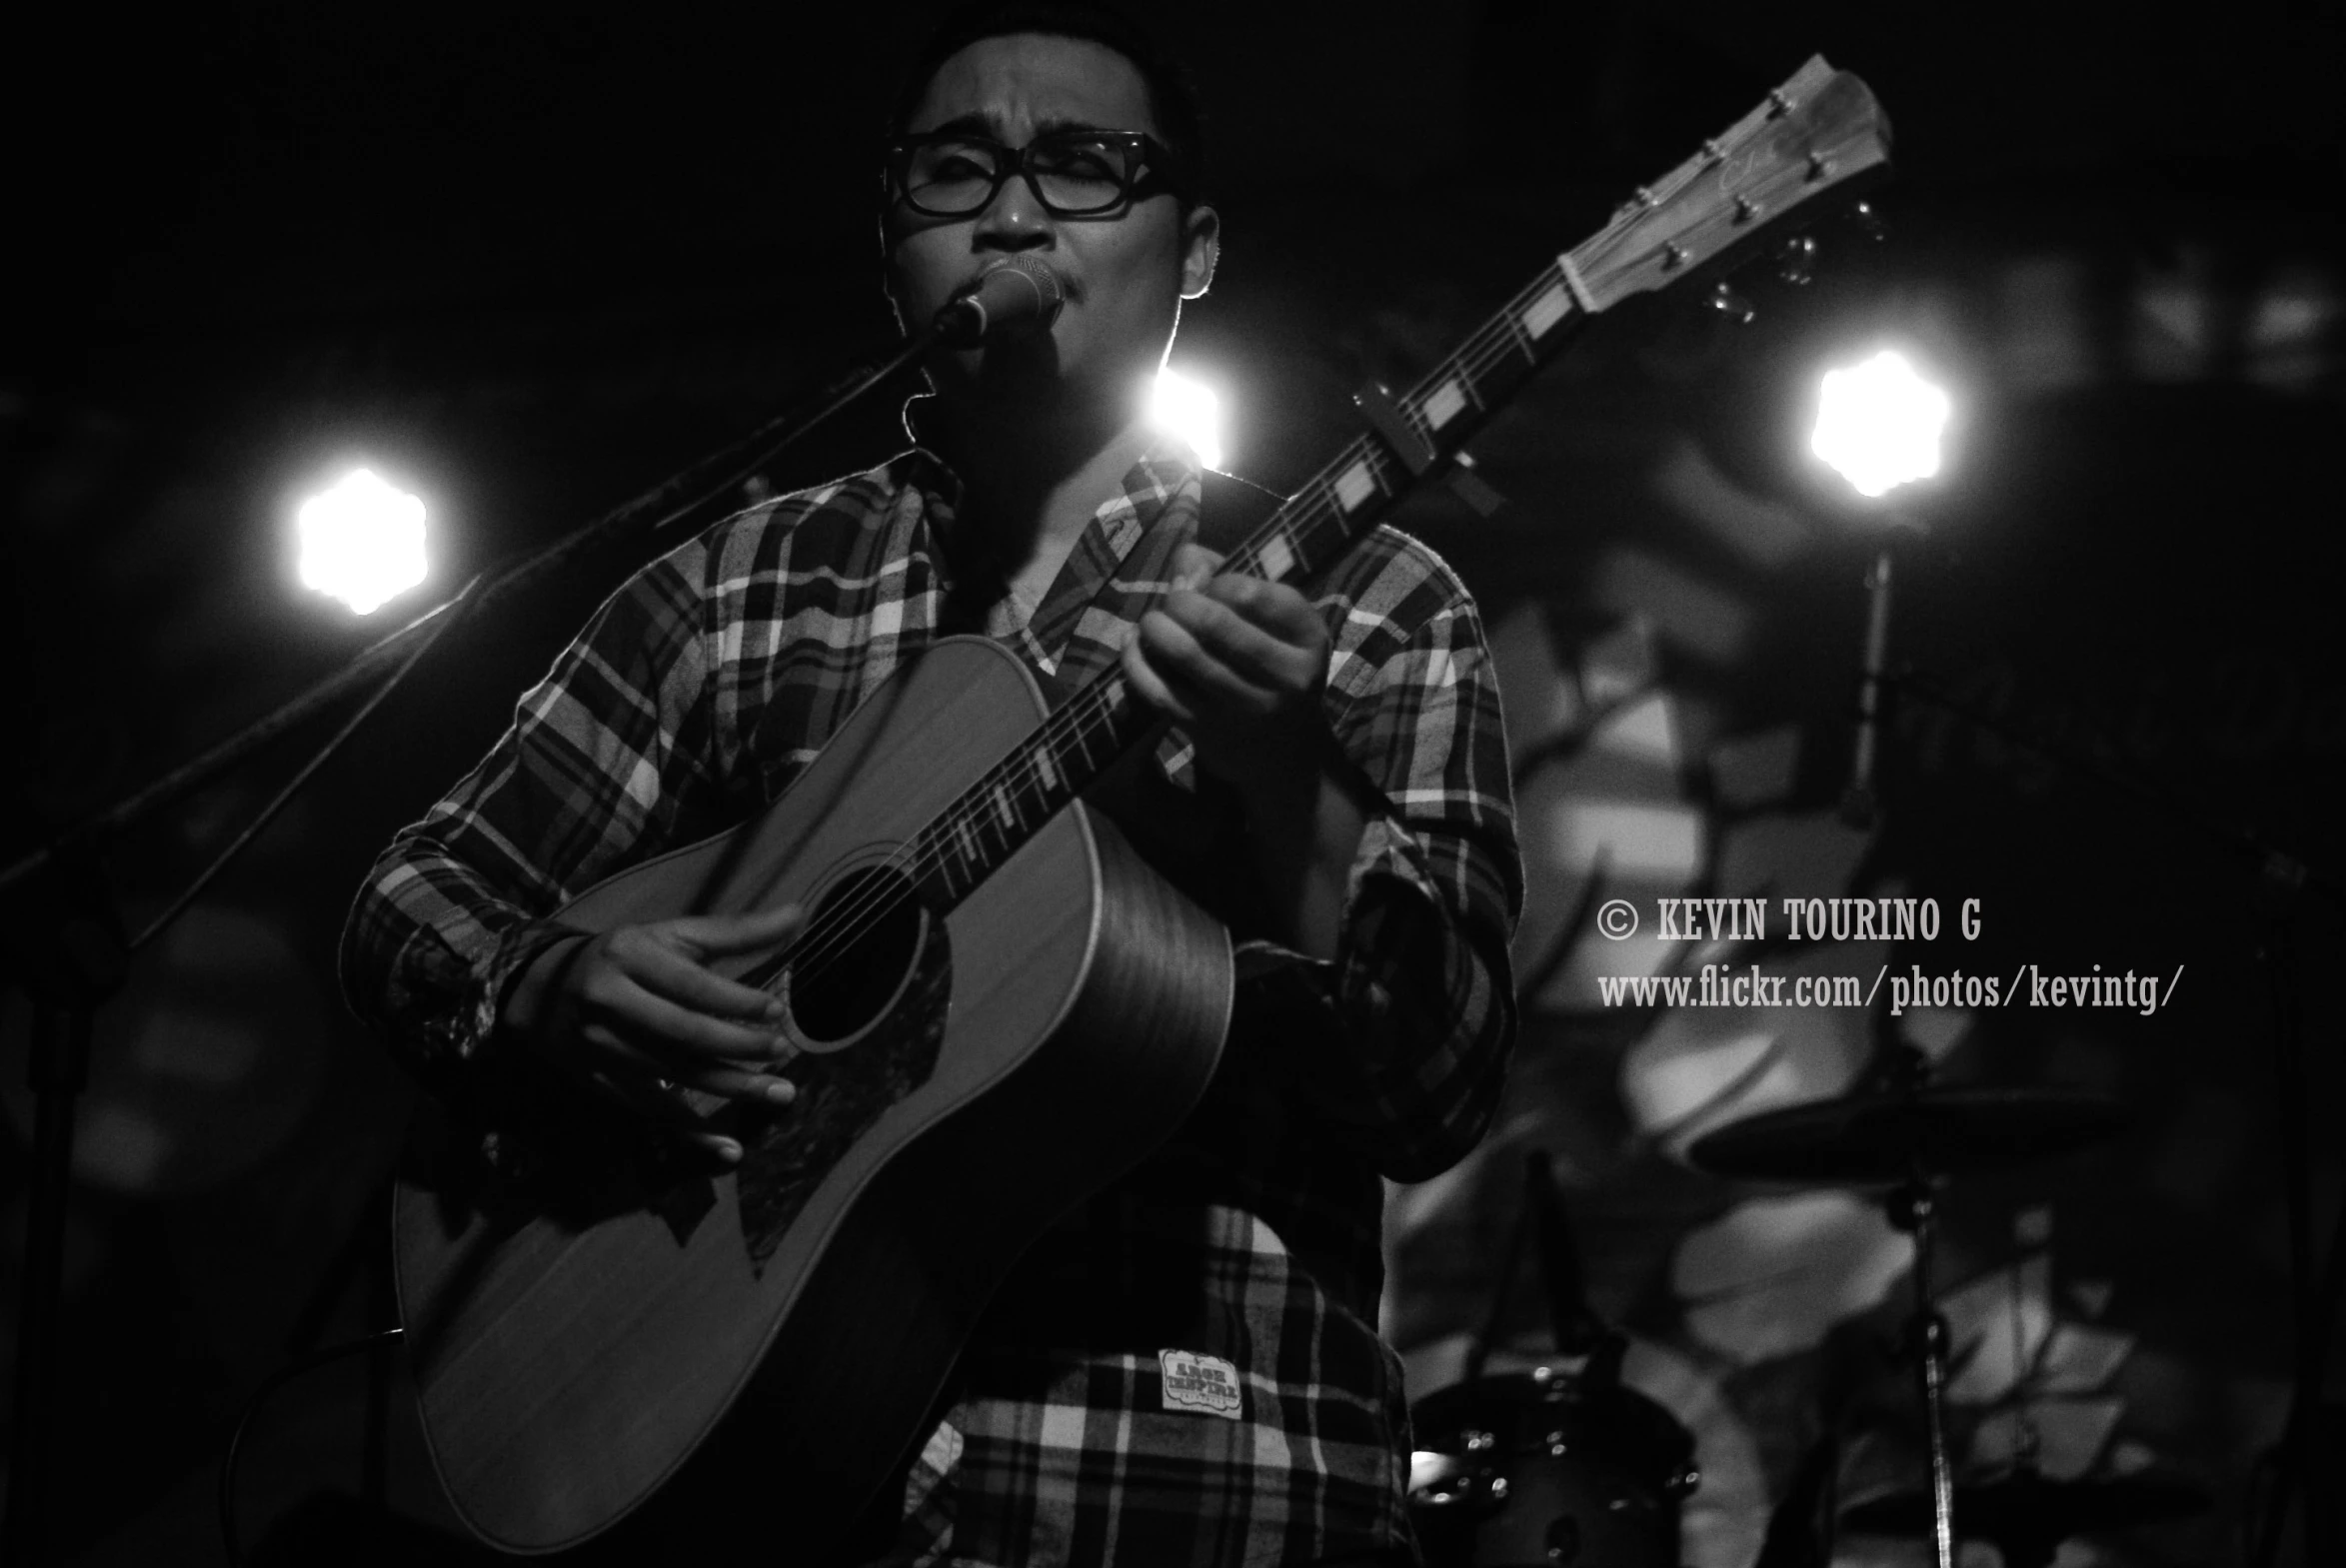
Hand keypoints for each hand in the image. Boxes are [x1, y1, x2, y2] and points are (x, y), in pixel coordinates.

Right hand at [503, 903, 805, 1162]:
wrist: (545, 989)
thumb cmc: (628, 956)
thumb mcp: (672, 935)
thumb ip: (736, 931)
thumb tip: (799, 913)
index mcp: (629, 955)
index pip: (691, 985)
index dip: (736, 1001)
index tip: (778, 1012)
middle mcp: (609, 1000)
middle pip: (682, 1033)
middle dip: (738, 1047)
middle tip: (783, 1054)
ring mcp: (600, 1045)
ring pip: (672, 1074)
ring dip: (729, 1089)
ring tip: (778, 1093)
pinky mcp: (599, 1080)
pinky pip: (651, 1110)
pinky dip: (691, 1132)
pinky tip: (729, 1147)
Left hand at [1120, 543, 1332, 807]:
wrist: (1285, 754)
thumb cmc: (1275, 667)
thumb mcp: (1275, 624)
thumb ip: (1233, 579)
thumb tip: (1184, 557)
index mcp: (1308, 636)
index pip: (1250, 593)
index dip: (1214, 580)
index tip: (1204, 582)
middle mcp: (1285, 675)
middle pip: (1213, 623)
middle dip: (1178, 600)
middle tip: (1170, 599)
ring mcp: (1246, 707)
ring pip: (1185, 655)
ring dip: (1155, 627)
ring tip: (1151, 621)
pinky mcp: (1209, 731)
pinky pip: (1160, 691)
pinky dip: (1136, 662)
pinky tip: (1131, 644)